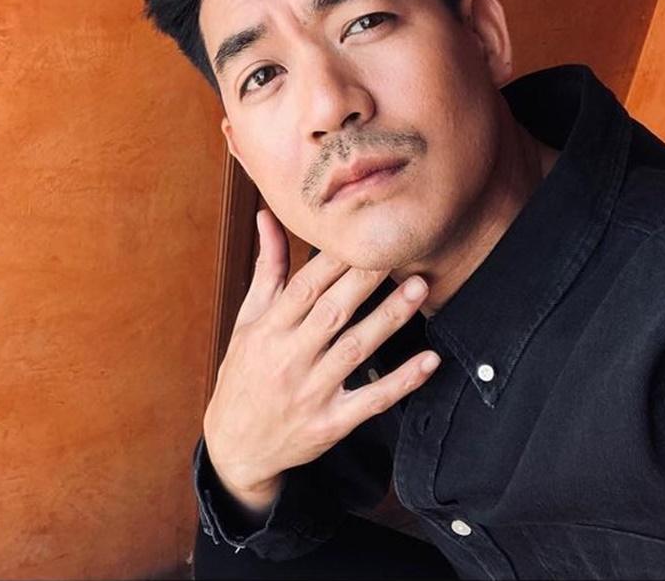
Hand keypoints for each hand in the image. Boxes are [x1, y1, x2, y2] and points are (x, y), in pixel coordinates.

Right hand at [203, 208, 440, 512]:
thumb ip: (267, 270)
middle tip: (397, 251)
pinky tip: (429, 360)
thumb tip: (267, 217)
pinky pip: (372, 400)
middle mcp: (288, 359)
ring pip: (356, 350)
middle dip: (366, 280)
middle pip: (333, 312)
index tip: (360, 234)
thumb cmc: (243, 375)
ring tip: (418, 289)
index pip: (303, 288)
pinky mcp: (331, 423)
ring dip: (389, 318)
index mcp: (267, 331)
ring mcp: (311, 392)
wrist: (235, 447)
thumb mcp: (247, 321)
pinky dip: (402, 381)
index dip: (333, 260)